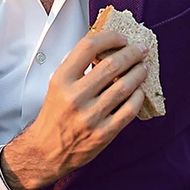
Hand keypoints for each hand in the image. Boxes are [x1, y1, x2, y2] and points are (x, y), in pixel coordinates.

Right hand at [0, 30, 147, 189]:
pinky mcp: (103, 133)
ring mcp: (90, 116)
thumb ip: (78, 67)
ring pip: (124, 86)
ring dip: (138, 72)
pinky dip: (138, 97)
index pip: (88, 47)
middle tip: (140, 49)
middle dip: (132, 53)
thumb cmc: (55, 116)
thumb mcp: (57, 86)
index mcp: (62, 80)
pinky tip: (139, 91)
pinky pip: (129, 110)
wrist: (47, 151)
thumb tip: (107, 48)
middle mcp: (75, 97)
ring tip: (143, 67)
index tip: (120, 38)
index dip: (110, 38)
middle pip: (112, 65)